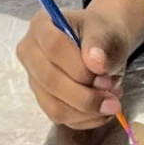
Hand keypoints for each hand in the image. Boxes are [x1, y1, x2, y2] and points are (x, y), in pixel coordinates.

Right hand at [15, 0, 143, 128]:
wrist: (103, 46)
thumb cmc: (102, 32)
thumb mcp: (106, 29)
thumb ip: (101, 42)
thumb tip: (96, 62)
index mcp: (41, 25)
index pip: (53, 47)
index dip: (79, 65)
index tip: (103, 71)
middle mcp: (30, 53)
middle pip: (50, 81)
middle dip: (85, 95)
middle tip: (113, 96)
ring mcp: (35, 80)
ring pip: (54, 107)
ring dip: (88, 110)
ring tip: (112, 100)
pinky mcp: (44, 101)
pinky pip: (63, 118)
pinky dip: (88, 119)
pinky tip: (103, 109)